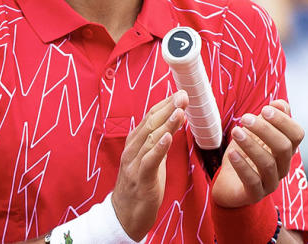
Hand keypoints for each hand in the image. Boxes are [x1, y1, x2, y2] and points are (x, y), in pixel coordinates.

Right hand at [111, 91, 188, 240]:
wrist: (124, 215)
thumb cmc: (141, 183)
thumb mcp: (153, 157)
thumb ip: (161, 138)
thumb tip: (176, 117)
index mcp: (135, 142)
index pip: (150, 117)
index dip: (166, 104)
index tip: (181, 93)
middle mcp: (132, 150)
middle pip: (150, 124)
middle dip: (168, 108)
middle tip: (183, 96)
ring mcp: (134, 164)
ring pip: (150, 139)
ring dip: (166, 124)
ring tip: (180, 111)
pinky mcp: (141, 179)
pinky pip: (150, 161)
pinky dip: (159, 148)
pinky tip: (169, 137)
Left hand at [212, 99, 304, 207]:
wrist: (229, 184)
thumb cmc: (245, 154)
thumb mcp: (256, 132)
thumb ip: (270, 118)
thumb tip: (279, 103)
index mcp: (286, 150)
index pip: (297, 134)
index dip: (283, 121)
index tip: (264, 109)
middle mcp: (283, 167)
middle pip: (284, 147)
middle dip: (265, 130)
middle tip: (245, 118)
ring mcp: (270, 183)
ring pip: (268, 164)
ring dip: (251, 145)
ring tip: (235, 131)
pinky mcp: (255, 195)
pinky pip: (252, 181)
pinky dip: (242, 166)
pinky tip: (232, 153)